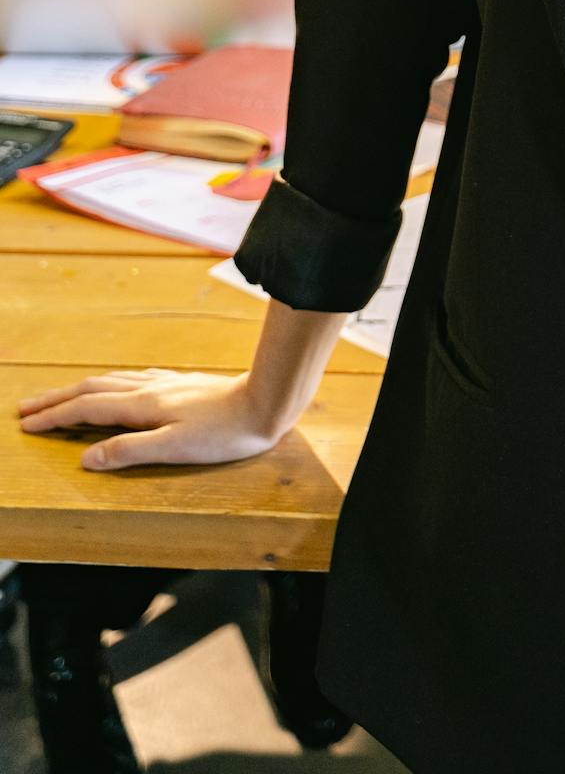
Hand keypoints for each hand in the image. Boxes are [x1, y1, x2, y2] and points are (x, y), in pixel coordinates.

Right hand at [17, 369, 286, 470]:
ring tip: (59, 397)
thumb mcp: (174, 449)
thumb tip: (85, 458)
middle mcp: (148, 389)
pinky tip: (114, 386)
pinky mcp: (179, 383)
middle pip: (92, 390)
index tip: (26, 425)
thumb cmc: (224, 432)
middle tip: (26, 409)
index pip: (86, 409)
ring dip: (79, 390)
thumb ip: (129, 451)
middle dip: (56, 400)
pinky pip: (130, 379)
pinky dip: (108, 384)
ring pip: (110, 382)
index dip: (54, 417)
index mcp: (142, 406)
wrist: (265, 402)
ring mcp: (164, 383)